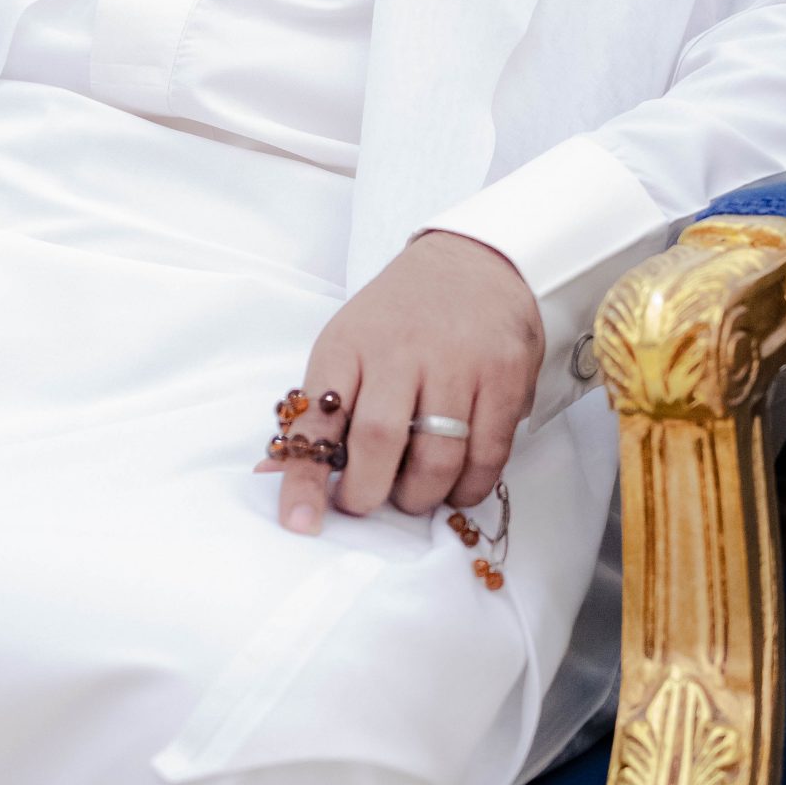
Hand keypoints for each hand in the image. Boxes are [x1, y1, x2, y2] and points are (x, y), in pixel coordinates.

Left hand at [253, 229, 543, 535]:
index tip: (300, 523)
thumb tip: (281, 475)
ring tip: (412, 493)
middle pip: (379, 442)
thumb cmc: (399, 316)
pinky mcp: (504, 376)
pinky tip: (456, 485)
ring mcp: (457, 362)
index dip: (305, 478)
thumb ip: (324, 409)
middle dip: (369, 493)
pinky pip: (488, 455)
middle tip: (366, 502)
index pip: (317, 419)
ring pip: (437, 458)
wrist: (472, 261)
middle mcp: (400, 350)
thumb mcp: (349, 343)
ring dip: (421, 496)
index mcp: (347, 344)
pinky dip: (469, 487)